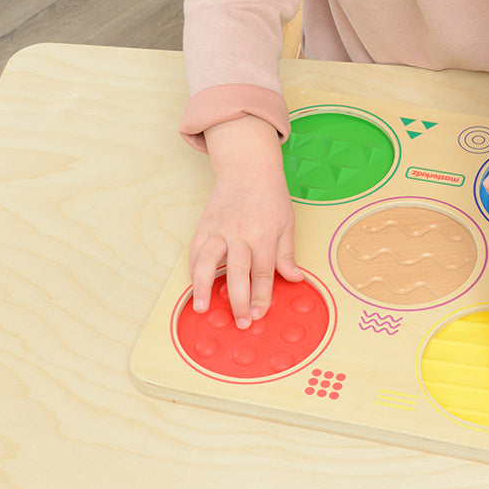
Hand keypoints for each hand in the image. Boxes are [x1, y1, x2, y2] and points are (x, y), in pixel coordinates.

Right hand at [188, 116, 302, 327]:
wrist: (248, 167)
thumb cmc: (270, 195)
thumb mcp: (287, 222)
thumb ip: (287, 253)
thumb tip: (295, 278)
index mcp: (264, 234)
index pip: (264, 272)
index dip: (262, 296)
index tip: (260, 313)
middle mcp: (240, 233)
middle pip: (238, 273)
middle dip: (239, 301)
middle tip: (241, 322)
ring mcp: (220, 228)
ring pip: (209, 261)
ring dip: (204, 287)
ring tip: (203, 308)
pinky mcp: (205, 224)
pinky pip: (196, 250)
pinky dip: (194, 269)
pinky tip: (195, 285)